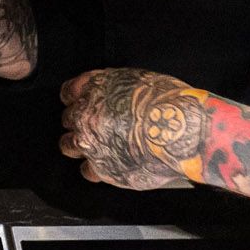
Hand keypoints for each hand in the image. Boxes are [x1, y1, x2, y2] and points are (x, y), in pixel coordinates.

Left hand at [60, 69, 200, 190]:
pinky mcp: (102, 168)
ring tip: (96, 147)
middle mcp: (85, 115)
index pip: (69, 92)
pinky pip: (88, 171)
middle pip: (68, 119)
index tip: (81, 102)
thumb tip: (113, 93)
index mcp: (94, 88)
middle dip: (78, 122)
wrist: (181, 132)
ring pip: (68, 145)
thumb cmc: (169, 102)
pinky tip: (109, 165)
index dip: (76, 98)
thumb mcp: (139, 78)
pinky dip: (96, 169)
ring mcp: (90, 143)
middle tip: (95, 126)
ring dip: (79, 145)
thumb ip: (116, 86)